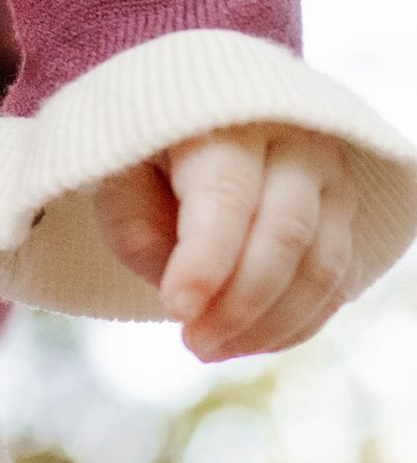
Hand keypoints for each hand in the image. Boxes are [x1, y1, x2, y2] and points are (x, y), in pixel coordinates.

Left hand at [95, 123, 351, 359]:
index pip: (227, 194)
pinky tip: (248, 339)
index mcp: (227, 116)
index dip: (206, 259)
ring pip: (322, 267)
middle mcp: (295, 139)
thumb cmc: (148, 151)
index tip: (176, 308)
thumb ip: (134, 225)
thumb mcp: (116, 172)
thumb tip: (184, 294)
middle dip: (239, 304)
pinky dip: (295, 324)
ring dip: (269, 324)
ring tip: (211, 347)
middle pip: (285, 234)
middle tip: (192, 343)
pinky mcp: (345, 216)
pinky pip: (337, 284)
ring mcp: (331, 177)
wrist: (199, 121)